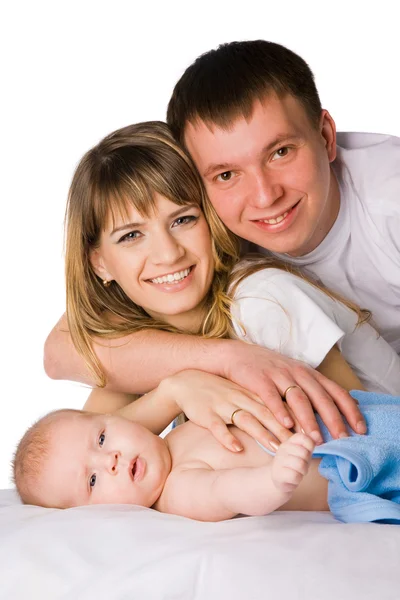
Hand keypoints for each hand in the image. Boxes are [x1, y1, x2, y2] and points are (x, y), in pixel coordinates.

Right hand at [159, 370, 292, 452]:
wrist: (186, 382)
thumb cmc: (220, 391)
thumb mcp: (245, 393)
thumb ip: (266, 404)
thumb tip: (295, 419)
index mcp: (253, 393)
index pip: (280, 405)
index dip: (298, 418)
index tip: (314, 433)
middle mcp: (241, 398)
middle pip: (268, 414)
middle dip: (287, 430)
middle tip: (304, 445)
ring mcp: (224, 405)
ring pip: (246, 420)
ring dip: (262, 434)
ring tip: (278, 449)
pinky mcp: (206, 414)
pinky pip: (217, 427)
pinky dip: (226, 438)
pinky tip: (236, 449)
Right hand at [222, 340, 365, 442]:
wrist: (236, 355)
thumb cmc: (268, 370)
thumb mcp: (295, 376)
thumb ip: (314, 391)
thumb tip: (342, 408)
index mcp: (309, 374)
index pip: (336, 391)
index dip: (350, 410)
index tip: (361, 429)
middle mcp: (297, 373)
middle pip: (320, 397)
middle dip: (333, 420)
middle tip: (342, 439)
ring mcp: (278, 375)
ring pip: (298, 398)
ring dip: (308, 420)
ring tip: (314, 439)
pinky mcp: (259, 379)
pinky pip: (271, 397)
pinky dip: (279, 411)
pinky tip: (286, 426)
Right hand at [271, 433, 314, 494]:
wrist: (279, 479)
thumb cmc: (294, 464)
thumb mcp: (304, 451)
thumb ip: (310, 442)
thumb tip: (317, 435)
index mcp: (289, 441)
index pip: (303, 437)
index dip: (309, 446)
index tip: (306, 453)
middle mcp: (282, 448)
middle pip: (304, 453)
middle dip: (306, 462)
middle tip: (301, 465)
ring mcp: (278, 461)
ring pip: (300, 465)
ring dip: (303, 471)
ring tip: (297, 472)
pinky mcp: (277, 474)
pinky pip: (295, 476)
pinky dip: (297, 479)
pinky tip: (292, 478)